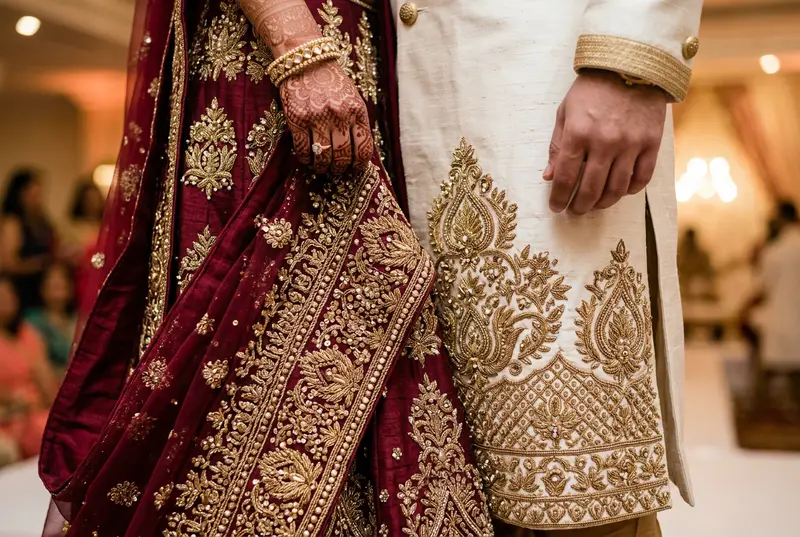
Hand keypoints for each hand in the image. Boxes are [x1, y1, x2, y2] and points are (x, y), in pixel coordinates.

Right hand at [280, 61, 372, 174]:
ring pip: (323, 156)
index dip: (359, 164)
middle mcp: (339, 115)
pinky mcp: (297, 118)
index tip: (354, 168)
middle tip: (336, 170)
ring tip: (322, 168)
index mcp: (357, 111)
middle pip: (343, 156)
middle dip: (340, 168)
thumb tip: (360, 152)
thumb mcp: (352, 98)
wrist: (306, 60)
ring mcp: (317, 117)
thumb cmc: (331, 81)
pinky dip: (306, 159)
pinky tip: (307, 159)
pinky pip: (303, 149)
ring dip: (323, 167)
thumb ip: (357, 122)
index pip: (364, 148)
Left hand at [544, 69, 667, 214]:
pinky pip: (642, 178)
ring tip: (595, 204)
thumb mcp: (566, 112)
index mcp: (578, 133)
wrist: (632, 63)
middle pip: (590, 189)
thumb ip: (556, 146)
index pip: (565, 177)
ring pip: (616, 189)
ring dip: (603, 203)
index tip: (556, 207)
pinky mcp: (651, 143)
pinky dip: (629, 190)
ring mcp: (630, 144)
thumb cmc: (593, 88)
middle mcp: (604, 142)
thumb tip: (548, 177)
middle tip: (575, 210)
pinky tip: (620, 191)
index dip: (559, 197)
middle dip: (579, 206)